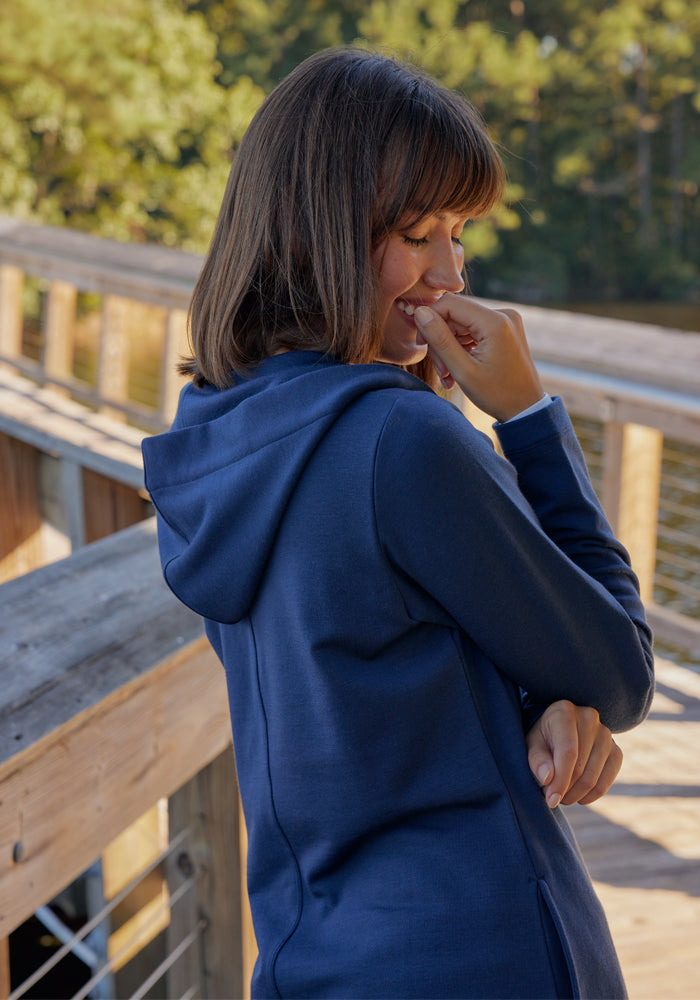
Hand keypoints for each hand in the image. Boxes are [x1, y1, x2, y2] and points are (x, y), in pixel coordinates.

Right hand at [414, 294, 543, 421]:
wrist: (526, 409)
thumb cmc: (497, 394)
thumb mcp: (463, 370)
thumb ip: (439, 339)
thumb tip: (419, 312)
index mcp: (495, 322)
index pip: (449, 303)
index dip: (429, 320)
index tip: (422, 344)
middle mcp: (503, 314)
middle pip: (455, 315)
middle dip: (441, 341)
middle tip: (441, 370)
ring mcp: (506, 321)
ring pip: (462, 325)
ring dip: (450, 348)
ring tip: (448, 376)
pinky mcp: (504, 330)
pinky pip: (474, 331)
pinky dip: (462, 349)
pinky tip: (457, 370)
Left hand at [525, 701, 622, 807]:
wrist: (558, 730)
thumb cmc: (542, 737)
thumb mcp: (532, 744)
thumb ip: (537, 760)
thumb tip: (547, 779)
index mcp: (564, 711)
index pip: (568, 752)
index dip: (560, 780)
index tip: (551, 800)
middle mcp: (589, 718)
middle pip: (580, 767)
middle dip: (565, 790)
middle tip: (552, 798)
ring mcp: (606, 734)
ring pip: (593, 777)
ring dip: (576, 795)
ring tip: (562, 796)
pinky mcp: (616, 751)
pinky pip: (607, 780)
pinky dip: (592, 795)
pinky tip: (579, 797)